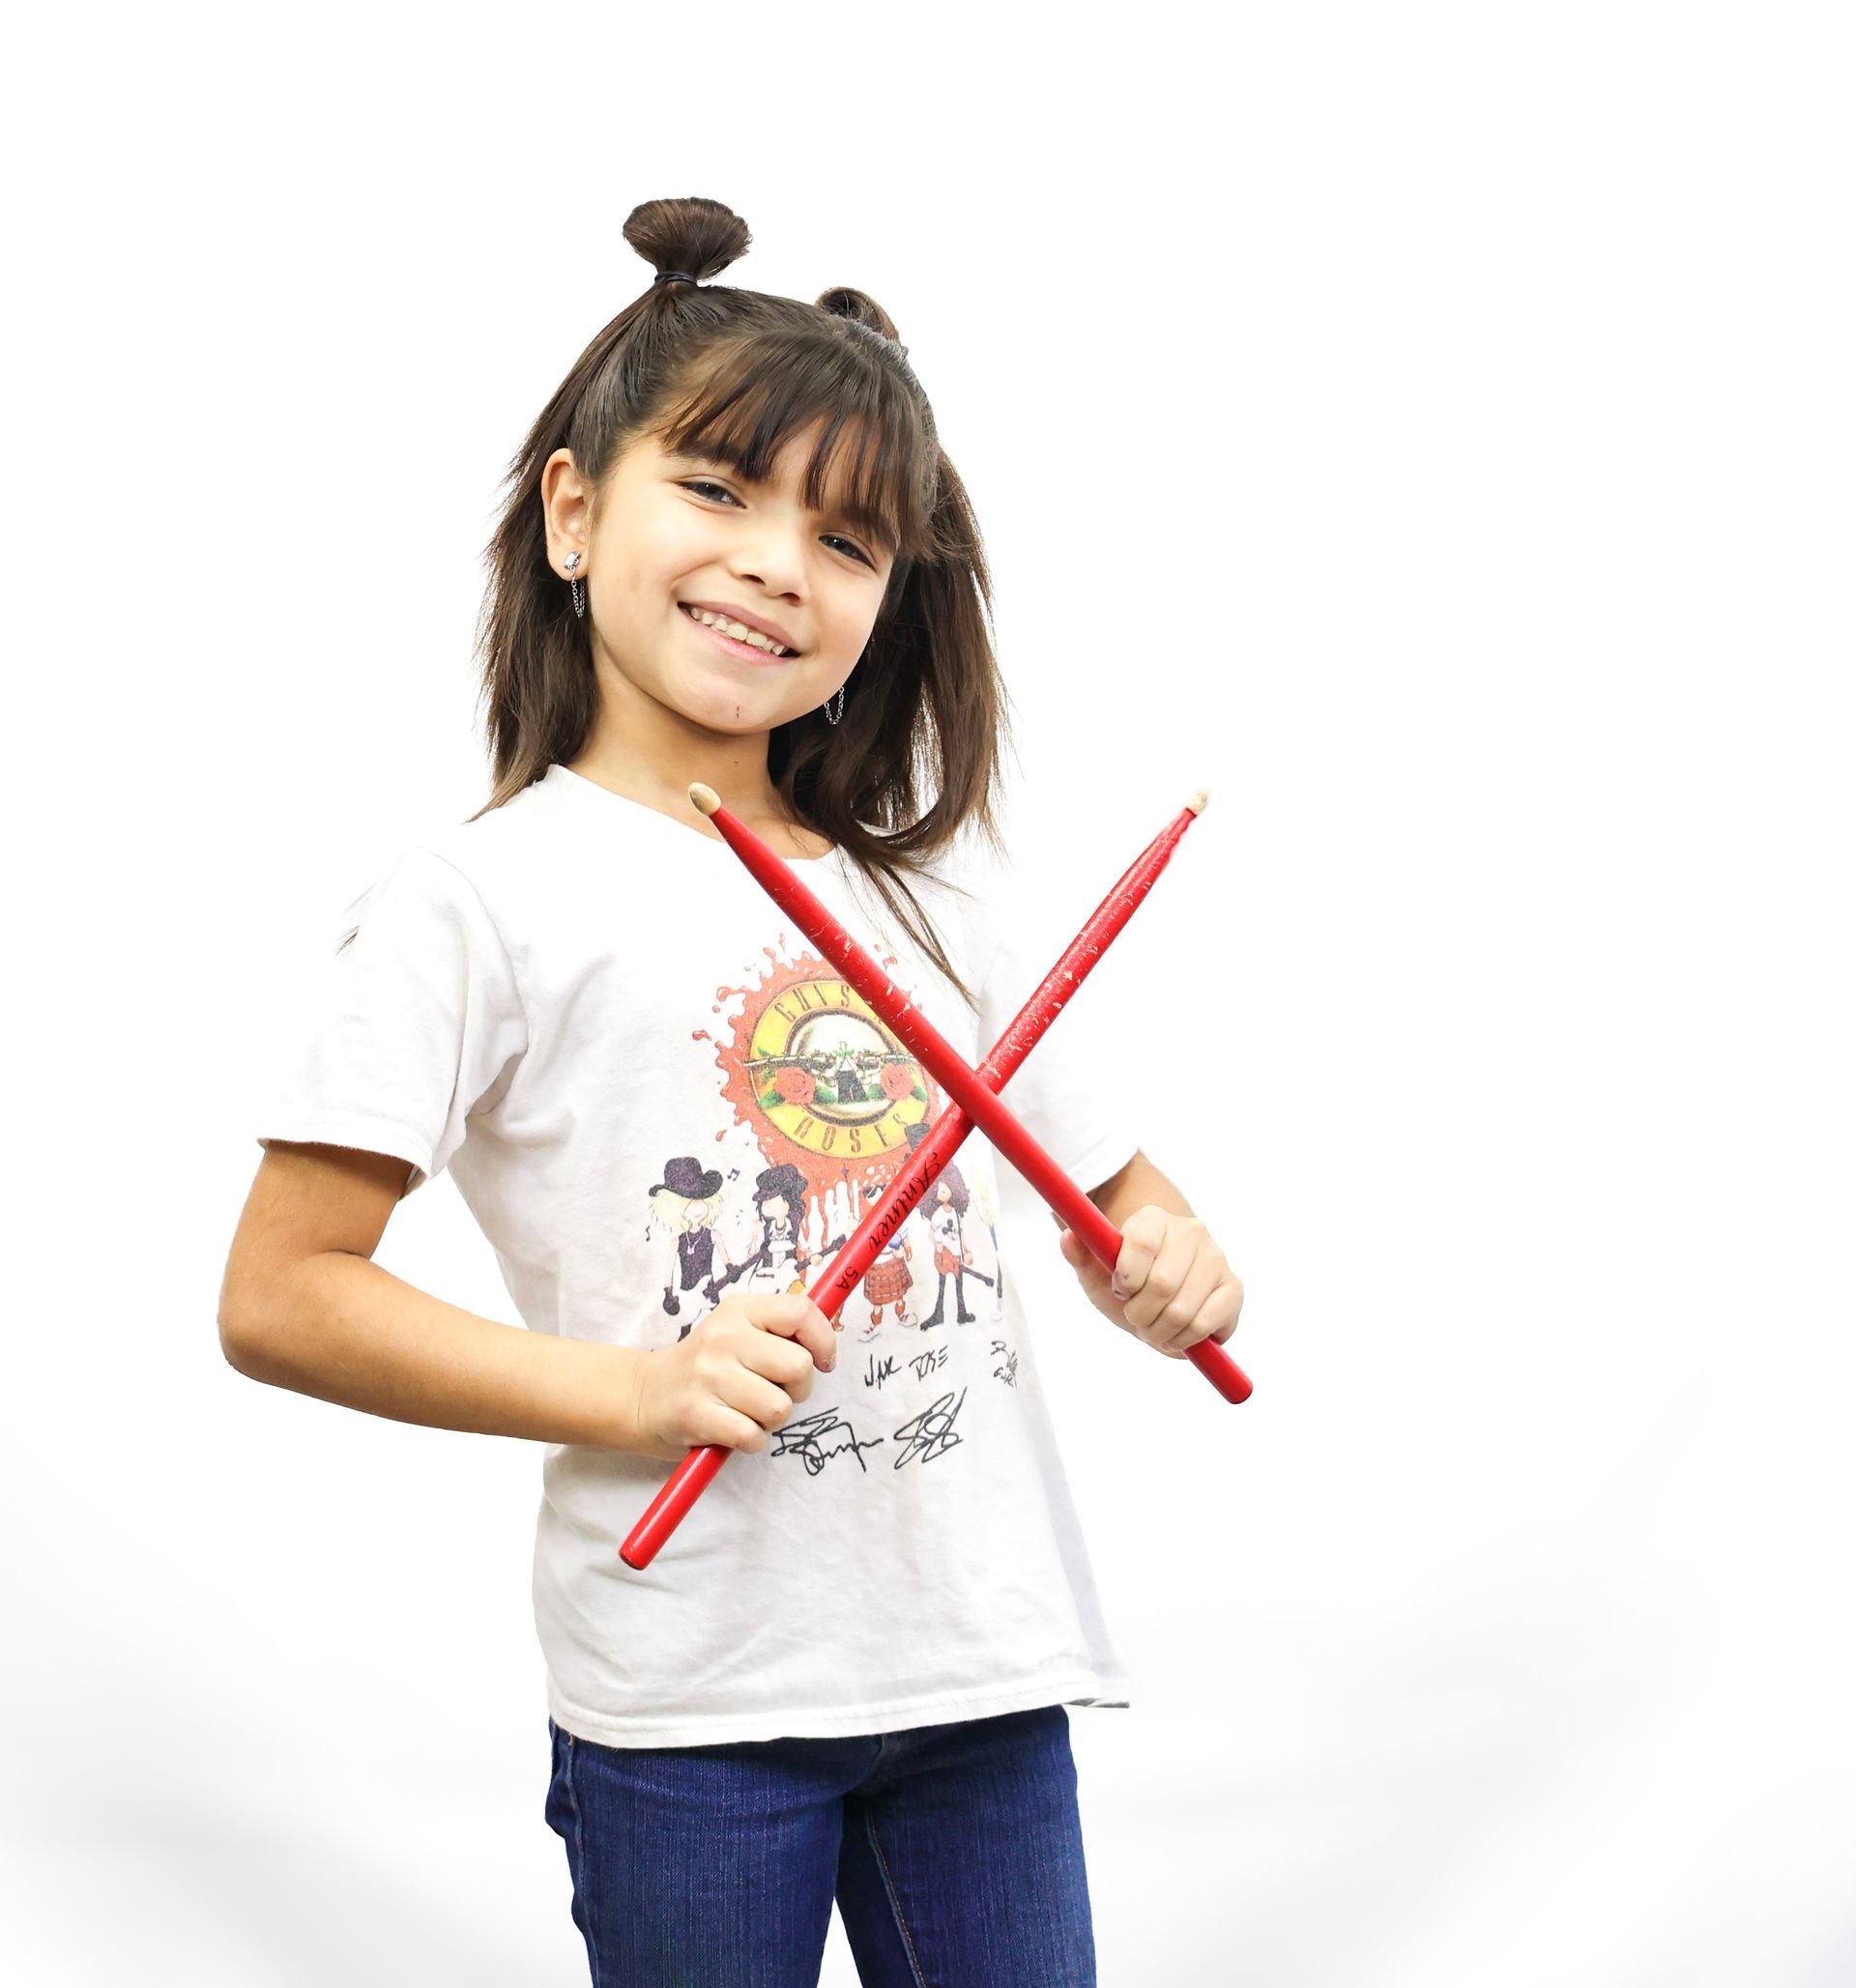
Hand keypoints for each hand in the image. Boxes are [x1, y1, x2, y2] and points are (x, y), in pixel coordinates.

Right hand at [630, 1291, 837, 1462]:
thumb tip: (828, 1342)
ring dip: (771, 1420)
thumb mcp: (736, 1329)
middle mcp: (723, 1338)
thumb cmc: (704, 1366)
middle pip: (798, 1365)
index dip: (823, 1340)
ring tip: (747, 1412)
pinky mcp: (697, 1415)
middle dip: (798, 1389)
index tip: (822, 1361)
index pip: (800, 1311)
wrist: (642, 1395)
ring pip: (779, 1407)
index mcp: (738, 1310)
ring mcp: (708, 1376)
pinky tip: (732, 1429)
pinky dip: (751, 1440)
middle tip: (775, 1392)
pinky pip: (753, 1436)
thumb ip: (779, 1330)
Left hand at [1054, 1206, 1242, 1360]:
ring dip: (1160, 1332)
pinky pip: (1207, 1324)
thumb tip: (1068, 1236)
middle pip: (1163, 1283)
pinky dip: (1185, 1340)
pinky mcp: (1233, 1288)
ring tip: (1153, 1327)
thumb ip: (1079, 1255)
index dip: (1125, 1278)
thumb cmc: (1126, 1283)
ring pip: (1183, 1309)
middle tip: (1135, 1316)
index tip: (1120, 1289)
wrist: (1159, 1298)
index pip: (1140, 1243)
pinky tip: (1177, 1334)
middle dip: (1140, 1314)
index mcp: (1154, 1219)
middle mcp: (1191, 1231)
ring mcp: (1216, 1258)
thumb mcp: (1096, 1273)